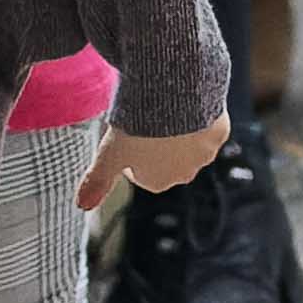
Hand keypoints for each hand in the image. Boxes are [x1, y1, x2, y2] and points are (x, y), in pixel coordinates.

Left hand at [80, 114, 231, 211]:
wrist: (173, 97)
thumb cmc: (137, 127)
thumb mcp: (109, 153)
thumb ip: (97, 180)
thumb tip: (82, 206)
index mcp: (157, 182)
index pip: (141, 172)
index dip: (131, 152)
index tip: (126, 136)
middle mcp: (184, 175)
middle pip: (166, 161)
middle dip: (157, 144)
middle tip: (144, 120)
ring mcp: (204, 154)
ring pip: (189, 144)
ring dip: (179, 131)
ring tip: (164, 109)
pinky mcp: (220, 132)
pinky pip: (208, 126)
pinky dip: (199, 116)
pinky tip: (187, 103)